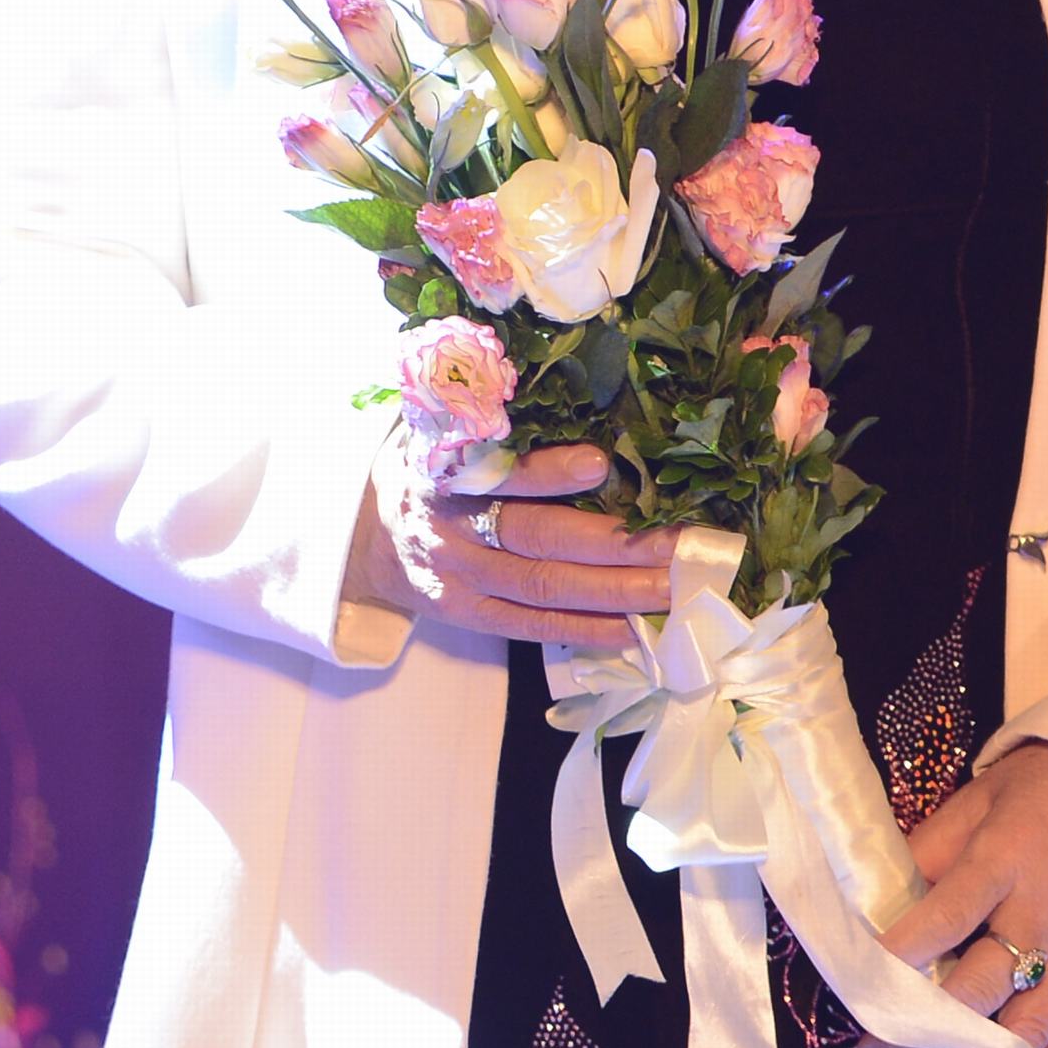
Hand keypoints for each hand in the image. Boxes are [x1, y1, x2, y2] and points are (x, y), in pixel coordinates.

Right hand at [347, 441, 684, 646]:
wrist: (365, 538)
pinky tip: (634, 627)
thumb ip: (490, 427)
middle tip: (682, 544)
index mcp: (439, 470)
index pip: (493, 473)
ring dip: (616, 590)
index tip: (600, 464)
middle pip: (536, 537)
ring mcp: (456, 577)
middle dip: (616, 543)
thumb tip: (585, 420)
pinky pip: (532, 625)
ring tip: (674, 587)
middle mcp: (447, 527)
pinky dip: (586, 627)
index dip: (545, 472)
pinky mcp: (465, 615)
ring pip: (544, 586)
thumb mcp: (439, 435)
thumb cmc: (427, 472)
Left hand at [882, 738, 1047, 1047]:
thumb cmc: (1039, 795)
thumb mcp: (975, 802)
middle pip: (983, 986)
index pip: (949, 913)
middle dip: (925, 1030)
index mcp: (1004, 864)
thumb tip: (874, 901)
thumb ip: (928, 852)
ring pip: (1027, 1033)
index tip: (859, 982)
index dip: (904, 950)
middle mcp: (1042, 919)